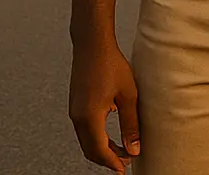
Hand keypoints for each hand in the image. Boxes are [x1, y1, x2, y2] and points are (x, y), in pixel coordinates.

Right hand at [69, 35, 140, 172]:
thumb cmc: (112, 65)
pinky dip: (96, 139)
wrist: (92, 45)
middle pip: (90, 150)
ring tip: (122, 151)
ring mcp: (74, 112)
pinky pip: (83, 131)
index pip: (100, 151)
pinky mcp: (75, 106)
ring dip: (102, 149)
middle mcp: (77, 118)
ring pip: (86, 141)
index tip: (126, 168)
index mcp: (90, 117)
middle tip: (126, 162)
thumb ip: (131, 124)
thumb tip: (135, 149)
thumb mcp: (128, 96)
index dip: (113, 162)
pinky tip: (110, 136)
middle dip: (108, 159)